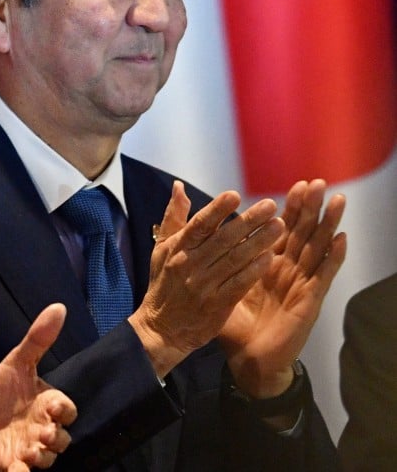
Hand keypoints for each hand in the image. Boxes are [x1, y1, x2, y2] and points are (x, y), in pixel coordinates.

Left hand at [0, 304, 77, 471]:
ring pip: (47, 459)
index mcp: (47, 406)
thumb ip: (38, 339)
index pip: (66, 409)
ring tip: (29, 450)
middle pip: (62, 438)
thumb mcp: (16, 364)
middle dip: (55, 436)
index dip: (63, 410)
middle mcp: (43, 431)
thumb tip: (59, 306)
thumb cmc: (2, 396)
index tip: (52, 407)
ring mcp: (31, 451)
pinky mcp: (14, 467)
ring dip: (41, 456)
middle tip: (41, 431)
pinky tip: (16, 470)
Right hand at [129, 181, 284, 376]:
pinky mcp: (216, 305)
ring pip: (235, 260)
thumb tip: (179, 187)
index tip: (235, 195)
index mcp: (177, 249)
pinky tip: (271, 257)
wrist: (162, 329)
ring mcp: (203, 286)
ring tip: (280, 226)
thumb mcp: (161, 250)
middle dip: (248, 221)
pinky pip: (239, 284)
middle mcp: (189, 265)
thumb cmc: (165, 285)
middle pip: (222, 239)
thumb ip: (174, 218)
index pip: (199, 225)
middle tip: (271, 205)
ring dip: (259, 241)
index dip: (216, 210)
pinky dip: (255, 270)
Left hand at [220, 179, 346, 396]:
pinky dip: (333, 257)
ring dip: (327, 224)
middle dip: (309, 208)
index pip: (280, 230)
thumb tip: (198, 236)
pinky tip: (341, 239)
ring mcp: (299, 284)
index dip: (289, 208)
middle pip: (301, 233)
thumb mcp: (215, 284)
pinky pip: (322, 276)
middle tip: (315, 182)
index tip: (295, 184)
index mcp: (266, 265)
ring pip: (316, 248)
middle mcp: (286, 271)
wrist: (246, 358)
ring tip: (336, 200)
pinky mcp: (307, 300)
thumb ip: (209, 257)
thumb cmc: (231, 322)